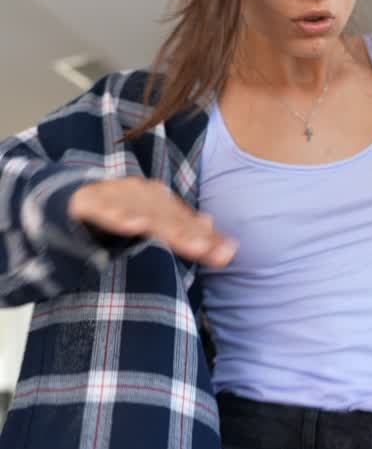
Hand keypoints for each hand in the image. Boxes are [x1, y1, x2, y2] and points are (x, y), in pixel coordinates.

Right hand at [68, 178, 236, 265]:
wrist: (66, 199)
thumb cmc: (117, 213)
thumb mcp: (151, 223)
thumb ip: (182, 230)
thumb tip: (218, 233)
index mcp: (157, 200)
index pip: (186, 220)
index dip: (206, 236)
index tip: (228, 254)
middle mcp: (140, 194)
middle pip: (169, 217)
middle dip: (190, 234)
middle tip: (209, 251)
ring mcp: (114, 196)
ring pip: (142, 213)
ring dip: (165, 227)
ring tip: (188, 244)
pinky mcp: (87, 201)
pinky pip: (103, 209)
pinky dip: (118, 216)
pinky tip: (134, 226)